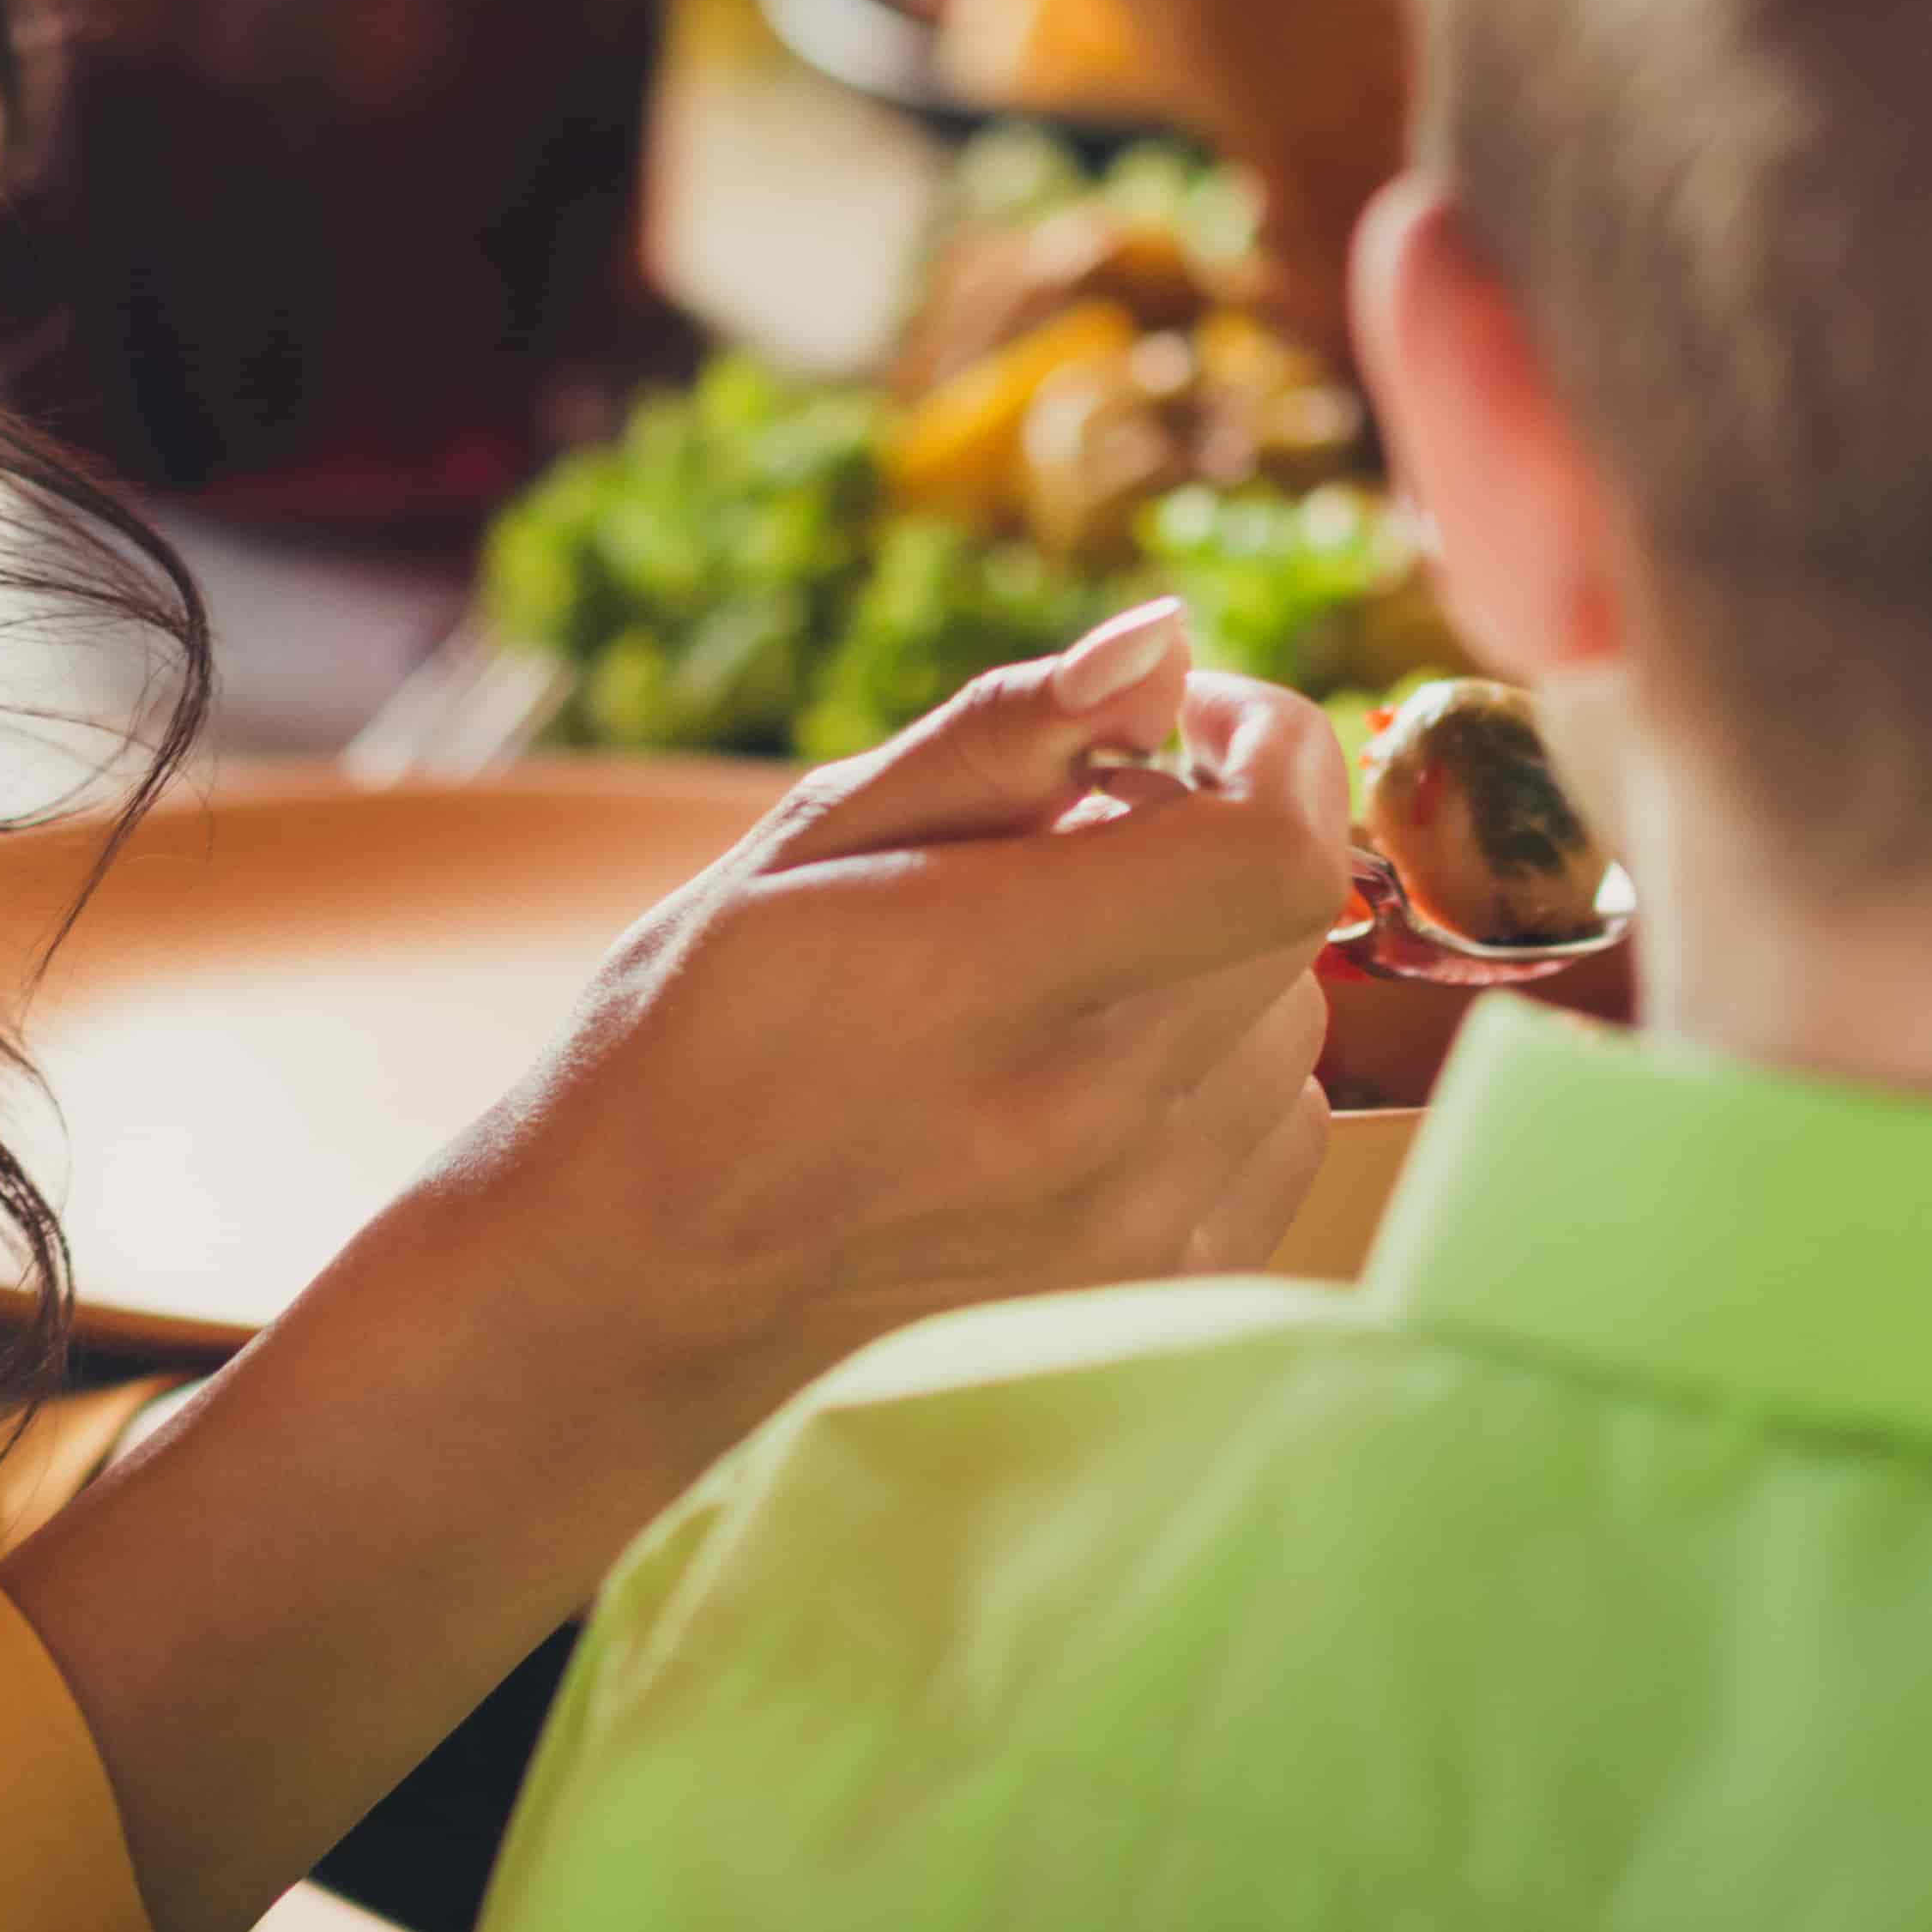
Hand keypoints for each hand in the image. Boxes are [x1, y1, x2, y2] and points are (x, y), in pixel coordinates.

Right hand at [0, 605, 1345, 1931]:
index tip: (1186, 729)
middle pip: (1292, 921)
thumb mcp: (808, 840)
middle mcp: (1083, 1118)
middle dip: (1225, 832)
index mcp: (982, 980)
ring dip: (1218, 951)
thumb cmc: (699, 1032)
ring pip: (1292, 1018)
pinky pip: (1283, 1122)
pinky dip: (1224, 1060)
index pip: (1276, 857)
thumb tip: (1166, 643)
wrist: (639, 1281)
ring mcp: (1130, 1225)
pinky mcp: (1154, 1288)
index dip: (1269, 756)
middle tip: (1091, 827)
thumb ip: (1003, 735)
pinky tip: (1096, 1056)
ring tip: (1066, 957)